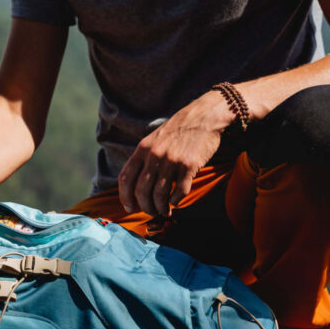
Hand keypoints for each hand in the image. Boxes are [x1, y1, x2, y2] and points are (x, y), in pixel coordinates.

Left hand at [118, 90, 234, 216]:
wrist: (204, 117)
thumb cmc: (179, 130)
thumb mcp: (154, 139)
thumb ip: (144, 158)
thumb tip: (136, 185)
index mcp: (142, 149)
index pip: (125, 178)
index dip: (125, 197)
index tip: (129, 208)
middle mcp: (155, 155)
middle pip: (142, 191)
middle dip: (146, 207)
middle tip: (152, 211)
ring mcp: (172, 161)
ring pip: (160, 196)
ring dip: (161, 208)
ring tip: (164, 211)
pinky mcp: (189, 166)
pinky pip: (179, 192)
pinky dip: (176, 201)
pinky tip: (176, 201)